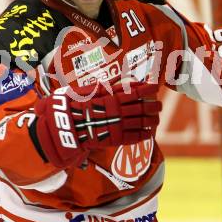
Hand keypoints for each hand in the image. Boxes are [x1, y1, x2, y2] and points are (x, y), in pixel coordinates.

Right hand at [30, 82, 161, 167]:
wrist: (61, 128)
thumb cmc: (71, 107)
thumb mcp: (84, 91)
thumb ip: (103, 87)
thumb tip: (120, 82)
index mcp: (109, 98)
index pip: (133, 91)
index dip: (146, 89)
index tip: (155, 86)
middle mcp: (115, 111)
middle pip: (140, 107)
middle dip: (152, 106)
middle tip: (160, 105)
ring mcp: (115, 126)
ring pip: (139, 122)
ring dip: (151, 120)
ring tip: (157, 119)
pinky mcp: (112, 140)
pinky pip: (132, 138)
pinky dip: (142, 135)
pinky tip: (149, 134)